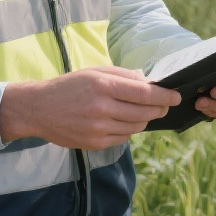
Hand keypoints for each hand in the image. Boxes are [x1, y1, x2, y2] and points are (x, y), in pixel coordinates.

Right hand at [0, 66, 180, 149]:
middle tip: (164, 105)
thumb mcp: (95, 71)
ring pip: (136, 127)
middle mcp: (102, 108)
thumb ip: (124, 75)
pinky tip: (121, 122)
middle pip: (144, 112)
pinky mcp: (94, 143)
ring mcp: (98, 128)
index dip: (164, 95)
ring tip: (142, 112)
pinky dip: (128, 130)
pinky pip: (123, 138)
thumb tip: (149, 82)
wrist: (39, 109)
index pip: (144, 93)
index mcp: (103, 85)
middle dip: (159, 109)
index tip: (176, 96)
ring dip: (144, 120)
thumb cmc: (69, 86)